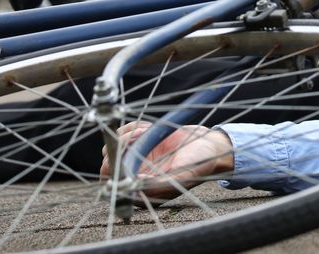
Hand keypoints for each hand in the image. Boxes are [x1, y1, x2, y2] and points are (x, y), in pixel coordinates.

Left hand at [99, 122, 233, 201]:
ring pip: (113, 147)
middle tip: (138, 135)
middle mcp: (137, 177)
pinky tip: (148, 128)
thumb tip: (134, 187)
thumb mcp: (184, 175)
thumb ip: (160, 185)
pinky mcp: (138, 143)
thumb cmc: (200, 162)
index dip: (116, 168)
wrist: (209, 143)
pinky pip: (123, 133)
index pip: (116, 185)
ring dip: (127, 135)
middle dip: (120, 147)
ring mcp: (136, 159)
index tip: (124, 153)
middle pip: (109, 165)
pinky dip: (132, 127)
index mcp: (145, 192)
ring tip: (146, 131)